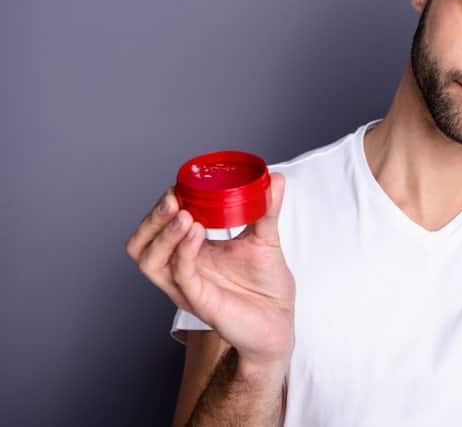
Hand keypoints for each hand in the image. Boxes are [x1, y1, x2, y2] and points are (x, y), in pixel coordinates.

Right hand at [126, 172, 294, 367]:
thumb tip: (274, 178)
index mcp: (193, 252)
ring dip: (162, 235)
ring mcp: (188, 287)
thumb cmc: (267, 285)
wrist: (280, 322)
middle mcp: (183, 269)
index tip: (178, 187)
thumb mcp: (266, 238)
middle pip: (142, 245)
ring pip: (150, 262)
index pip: (159, 228)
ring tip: (184, 216)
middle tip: (172, 199)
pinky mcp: (200, 302)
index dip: (162, 208)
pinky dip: (184, 252)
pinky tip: (197, 233)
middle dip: (152, 219)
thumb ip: (267, 209)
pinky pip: (181, 276)